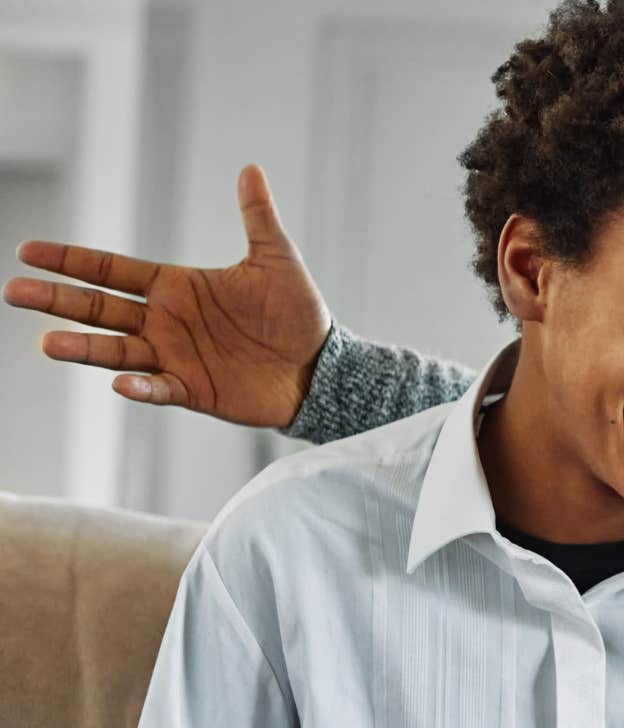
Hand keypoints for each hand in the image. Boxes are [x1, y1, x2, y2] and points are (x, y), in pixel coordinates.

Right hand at [4, 164, 328, 426]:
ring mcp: (174, 356)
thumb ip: (257, 216)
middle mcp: (165, 320)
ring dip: (83, 347)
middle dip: (58, 299)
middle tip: (15, 291)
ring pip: (116, 350)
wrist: (320, 366)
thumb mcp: (276, 259)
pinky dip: (139, 387)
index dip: (72, 261)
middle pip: (99, 308)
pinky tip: (120, 382)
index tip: (28, 251)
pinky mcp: (192, 389)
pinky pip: (158, 388)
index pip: (112, 270)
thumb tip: (252, 168)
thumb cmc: (297, 312)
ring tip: (46, 342)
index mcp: (176, 286)